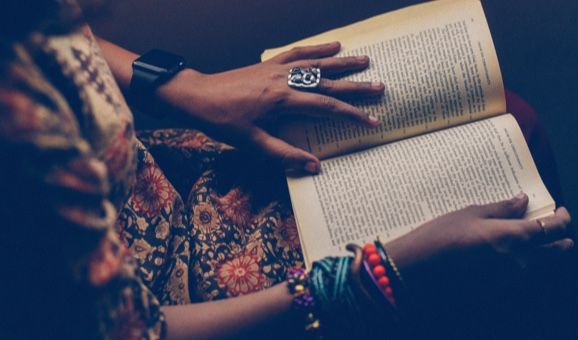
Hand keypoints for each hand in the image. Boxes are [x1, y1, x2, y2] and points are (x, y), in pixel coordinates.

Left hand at [158, 41, 383, 172]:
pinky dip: (316, 49)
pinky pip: (297, 53)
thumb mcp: (252, 144)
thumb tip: (314, 166)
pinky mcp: (269, 64)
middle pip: (327, 81)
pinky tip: (332, 46)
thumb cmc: (222, 122)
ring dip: (342, 62)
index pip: (325, 107)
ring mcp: (276, 69)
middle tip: (381, 87)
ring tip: (365, 60)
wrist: (196, 97)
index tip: (371, 122)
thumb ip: (284, 155)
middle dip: (356, 86)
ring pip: (316, 63)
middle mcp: (284, 80)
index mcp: (282, 101)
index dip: (351, 115)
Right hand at [386, 192, 572, 271]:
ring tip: (531, 239)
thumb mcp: (473, 213)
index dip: (562, 218)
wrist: (419, 265)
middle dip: (561, 240)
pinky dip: (520, 262)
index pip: (553, 229)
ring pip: (536, 264)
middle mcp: (518, 261)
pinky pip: (517, 273)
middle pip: (554, 252)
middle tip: (559, 229)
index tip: (560, 211)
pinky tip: (506, 254)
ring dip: (539, 252)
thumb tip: (523, 200)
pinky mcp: (495, 287)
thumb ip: (502, 208)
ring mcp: (507, 277)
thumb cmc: (443, 233)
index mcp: (515, 237)